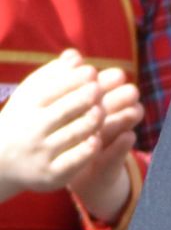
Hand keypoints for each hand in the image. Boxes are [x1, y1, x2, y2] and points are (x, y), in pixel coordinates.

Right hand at [0, 52, 135, 203]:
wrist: (1, 161)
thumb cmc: (24, 120)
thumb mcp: (31, 96)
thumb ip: (54, 75)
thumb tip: (76, 55)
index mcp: (27, 107)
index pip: (51, 90)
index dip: (72, 80)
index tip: (91, 71)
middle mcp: (32, 130)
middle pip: (62, 111)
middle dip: (82, 98)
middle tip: (99, 89)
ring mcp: (42, 153)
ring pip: (71, 135)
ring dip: (89, 122)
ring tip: (102, 111)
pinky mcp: (52, 174)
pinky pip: (72, 161)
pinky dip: (85, 150)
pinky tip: (97, 139)